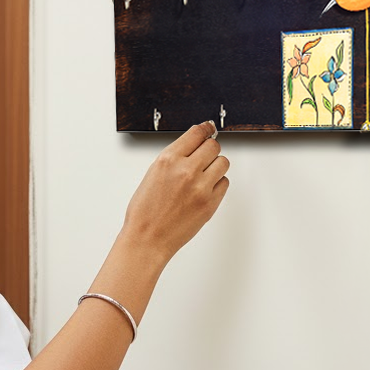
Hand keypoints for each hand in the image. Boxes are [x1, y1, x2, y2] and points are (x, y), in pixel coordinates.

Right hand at [124, 120, 228, 263]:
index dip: (205, 130)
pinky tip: (204, 191)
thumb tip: (192, 148)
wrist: (147, 239)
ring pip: (223, 162)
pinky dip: (217, 185)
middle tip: (204, 158)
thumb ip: (174, 159)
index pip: (196, 133)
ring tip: (203, 177)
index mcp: (167, 160)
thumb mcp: (152, 176)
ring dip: (216, 166)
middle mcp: (185, 170)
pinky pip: (225, 183)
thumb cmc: (144, 213)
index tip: (209, 129)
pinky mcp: (210, 203)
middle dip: (209, 150)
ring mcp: (200, 187)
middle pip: (213, 146)